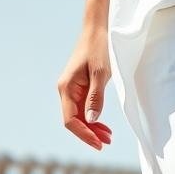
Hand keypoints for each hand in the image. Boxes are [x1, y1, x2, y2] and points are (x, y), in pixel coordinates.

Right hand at [57, 0, 113, 149]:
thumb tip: (91, 120)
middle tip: (107, 143)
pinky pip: (85, 110)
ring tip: (109, 138)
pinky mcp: (81, 89)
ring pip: (80, 117)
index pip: (71, 120)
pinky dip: (94, 119)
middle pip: (74, 121)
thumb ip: (96, 97)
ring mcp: (73, 91)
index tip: (99, 143)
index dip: (84, 134)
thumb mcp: (101, 73)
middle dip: (90, 134)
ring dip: (93, 129)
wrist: (97, 30)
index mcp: (66, 88)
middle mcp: (66, 91)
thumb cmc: (98, 48)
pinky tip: (104, 127)